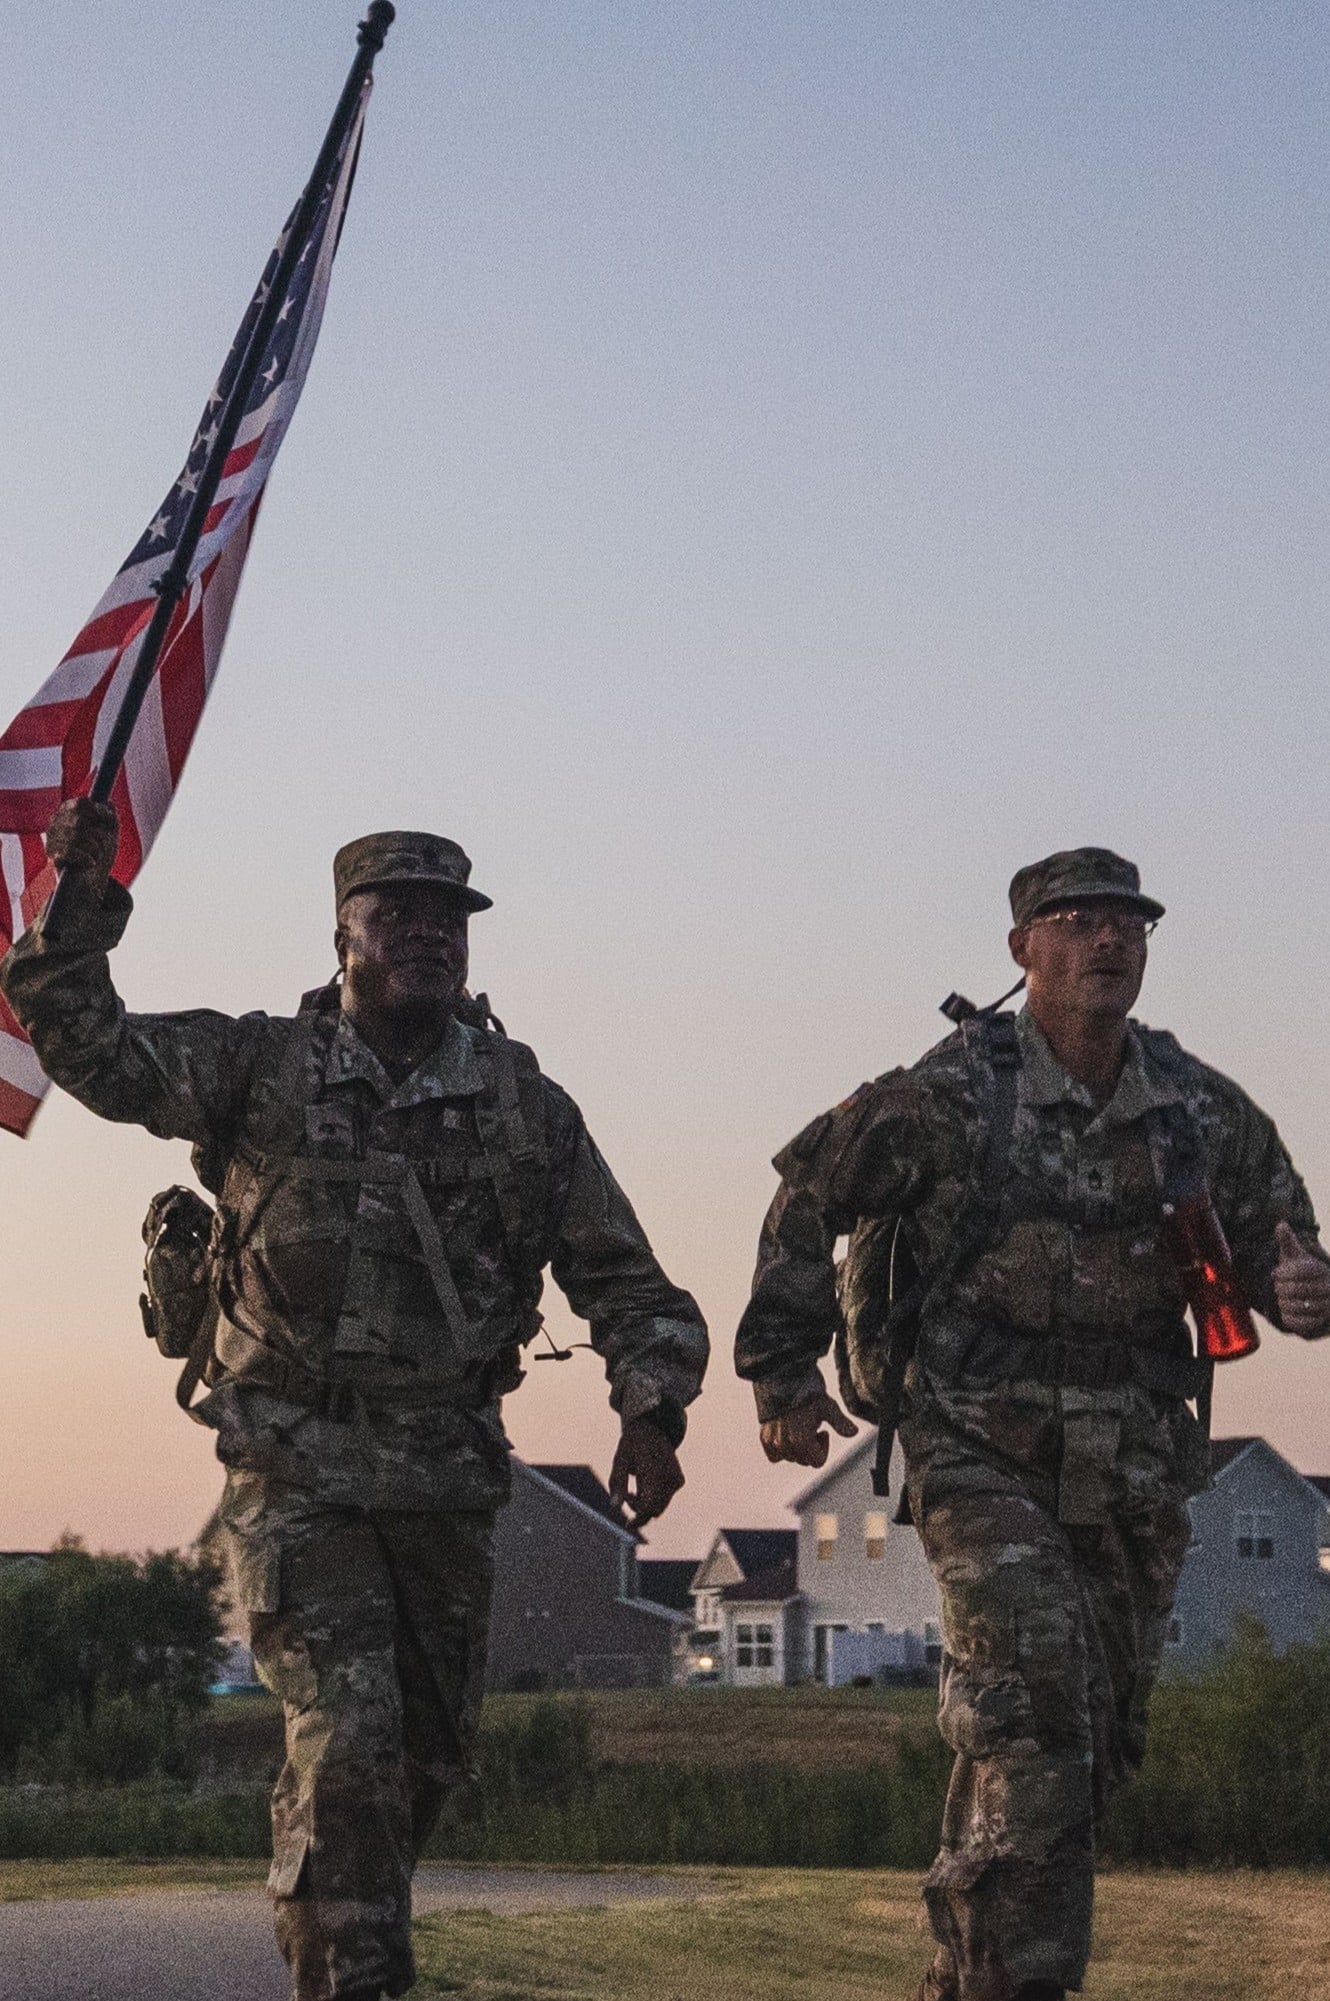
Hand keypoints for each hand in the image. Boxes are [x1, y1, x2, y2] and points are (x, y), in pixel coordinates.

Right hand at [45, 798, 117, 887]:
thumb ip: (110, 816)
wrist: (92, 881)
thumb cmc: (99, 852)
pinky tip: (90, 863)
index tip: (108, 822)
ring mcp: (52, 838)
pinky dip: (86, 858)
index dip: (98, 811)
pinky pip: (70, 851)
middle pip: (80, 820)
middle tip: (102, 847)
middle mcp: (56, 822)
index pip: (81, 804)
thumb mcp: (110, 832)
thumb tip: (109, 804)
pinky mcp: (52, 855)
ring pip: (76, 836)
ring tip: (96, 856)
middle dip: (99, 835)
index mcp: (68, 811)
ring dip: (95, 849)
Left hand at [609, 1418, 683, 1526]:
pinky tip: (646, 1484)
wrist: (652, 1427)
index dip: (638, 1517)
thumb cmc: (632, 1444)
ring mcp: (676, 1479)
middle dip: (639, 1510)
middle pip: (655, 1509)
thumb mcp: (619, 1461)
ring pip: (661, 1506)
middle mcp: (669, 1477)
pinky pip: (665, 1499)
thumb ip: (617, 1484)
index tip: (628, 1524)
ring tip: (636, 1488)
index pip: (649, 1505)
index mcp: (654, 1470)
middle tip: (629, 1494)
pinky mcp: (679, 1481)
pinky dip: (655, 1498)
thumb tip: (615, 1508)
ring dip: (646, 1504)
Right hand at [760, 1390, 856, 1466]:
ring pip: (790, 1458)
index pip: (817, 1461)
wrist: (781, 1376)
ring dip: (796, 1447)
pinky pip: (773, 1455)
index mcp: (801, 1440)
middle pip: (804, 1461)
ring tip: (798, 1427)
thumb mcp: (827, 1406)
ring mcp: (772, 1441)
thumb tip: (853, 1432)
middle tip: (811, 1427)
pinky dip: (781, 1448)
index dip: (823, 1447)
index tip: (822, 1431)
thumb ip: (841, 1423)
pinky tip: (786, 1433)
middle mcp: (785, 1444)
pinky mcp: (763, 1436)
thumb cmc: (805, 1390)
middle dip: (810, 1447)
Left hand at [1273, 1221, 1329, 1339]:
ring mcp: (1327, 1307)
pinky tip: (1286, 1310)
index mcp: (1322, 1270)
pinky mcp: (1321, 1323)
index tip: (1275, 1274)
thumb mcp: (1295, 1256)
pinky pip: (1300, 1323)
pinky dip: (1288, 1316)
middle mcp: (1329, 1288)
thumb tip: (1280, 1224)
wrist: (1316, 1295)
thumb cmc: (1301, 1272)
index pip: (1299, 1270)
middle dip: (1281, 1288)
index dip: (1281, 1273)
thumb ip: (1288, 1241)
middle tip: (1277, 1288)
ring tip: (1281, 1299)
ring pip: (1297, 1306)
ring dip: (1283, 1303)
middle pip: (1296, 1289)